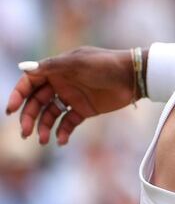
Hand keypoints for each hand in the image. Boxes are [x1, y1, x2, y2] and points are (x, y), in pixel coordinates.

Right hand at [6, 47, 134, 145]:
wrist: (134, 76)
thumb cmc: (105, 65)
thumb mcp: (78, 63)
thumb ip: (51, 66)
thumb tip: (23, 67)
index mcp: (57, 69)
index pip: (30, 83)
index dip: (18, 95)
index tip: (10, 110)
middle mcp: (61, 83)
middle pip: (36, 102)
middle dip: (28, 118)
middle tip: (25, 133)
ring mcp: (72, 97)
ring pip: (49, 115)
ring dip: (43, 128)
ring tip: (42, 140)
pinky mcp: (84, 110)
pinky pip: (67, 123)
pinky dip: (62, 132)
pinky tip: (61, 141)